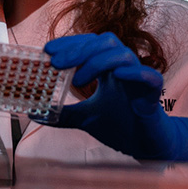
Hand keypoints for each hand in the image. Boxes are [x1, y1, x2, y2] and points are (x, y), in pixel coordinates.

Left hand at [44, 33, 187, 162]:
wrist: (145, 145)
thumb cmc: (119, 125)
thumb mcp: (84, 117)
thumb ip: (62, 113)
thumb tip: (34, 112)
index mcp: (108, 68)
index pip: (90, 44)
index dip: (70, 43)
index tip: (47, 50)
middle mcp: (123, 67)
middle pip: (105, 43)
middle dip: (78, 50)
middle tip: (56, 63)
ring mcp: (139, 78)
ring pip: (123, 54)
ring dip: (98, 62)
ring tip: (78, 80)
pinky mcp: (154, 94)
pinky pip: (149, 76)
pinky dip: (134, 72)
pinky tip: (117, 75)